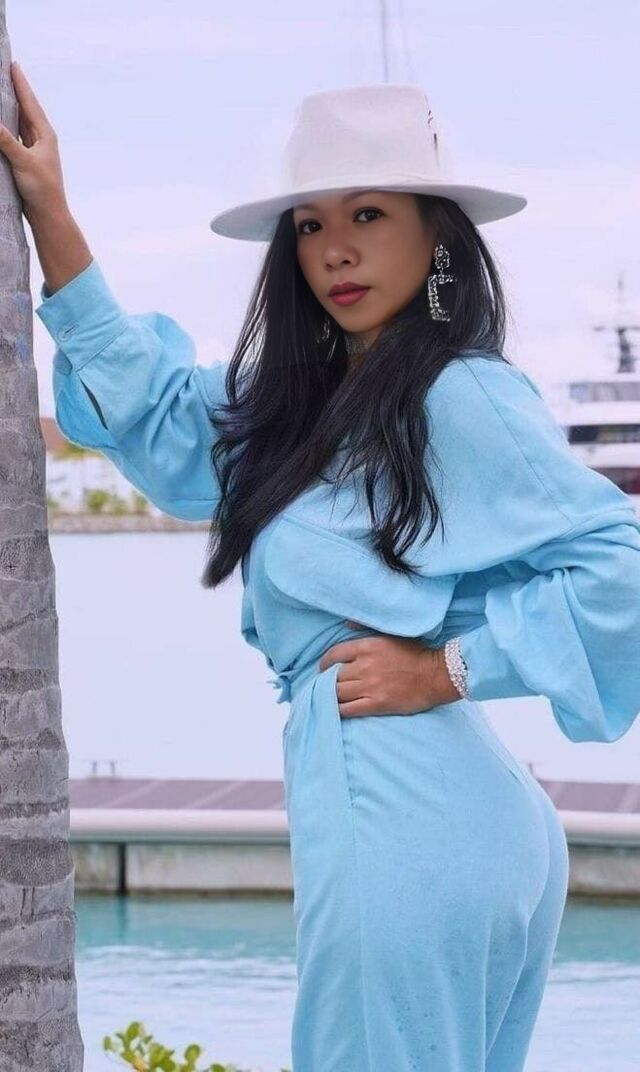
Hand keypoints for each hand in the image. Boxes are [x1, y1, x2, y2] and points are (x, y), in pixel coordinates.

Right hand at [0, 61, 68, 219]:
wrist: (48, 214)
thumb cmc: (42, 189)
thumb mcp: (23, 162)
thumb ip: (6, 141)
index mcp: (45, 135)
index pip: (30, 102)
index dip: (20, 83)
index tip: (13, 64)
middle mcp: (41, 139)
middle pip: (25, 108)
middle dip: (14, 90)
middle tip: (4, 71)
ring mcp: (35, 149)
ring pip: (20, 122)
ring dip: (10, 107)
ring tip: (1, 90)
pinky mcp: (27, 160)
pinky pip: (15, 136)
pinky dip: (7, 126)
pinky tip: (1, 122)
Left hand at [318, 620, 461, 718]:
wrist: (437, 675)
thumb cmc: (416, 653)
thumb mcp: (391, 633)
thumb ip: (366, 627)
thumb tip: (345, 623)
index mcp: (367, 647)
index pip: (334, 654)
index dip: (325, 662)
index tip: (324, 668)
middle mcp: (365, 666)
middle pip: (333, 676)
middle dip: (328, 680)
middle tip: (327, 684)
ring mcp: (370, 687)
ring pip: (338, 693)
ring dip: (332, 695)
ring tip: (331, 697)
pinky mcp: (377, 704)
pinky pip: (348, 709)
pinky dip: (339, 710)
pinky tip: (337, 709)